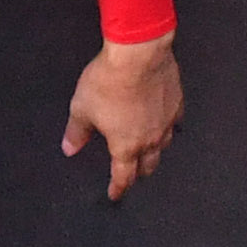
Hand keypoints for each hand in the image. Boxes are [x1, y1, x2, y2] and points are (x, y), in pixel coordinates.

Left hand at [63, 35, 181, 198]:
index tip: (115, 193)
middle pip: (148, 165)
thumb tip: (70, 147)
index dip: (118, 188)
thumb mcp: (82, 108)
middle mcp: (150, 138)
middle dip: (139, 172)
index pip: (123, 176)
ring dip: (155, 151)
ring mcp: (166, 120)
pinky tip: (164, 119)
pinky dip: (168, 125)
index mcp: (126, 145)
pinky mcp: (176, 102)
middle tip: (132, 173)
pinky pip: (175, 121)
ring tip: (149, 149)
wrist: (138, 54)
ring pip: (164, 145)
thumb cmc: (111, 79)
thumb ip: (77, 132)